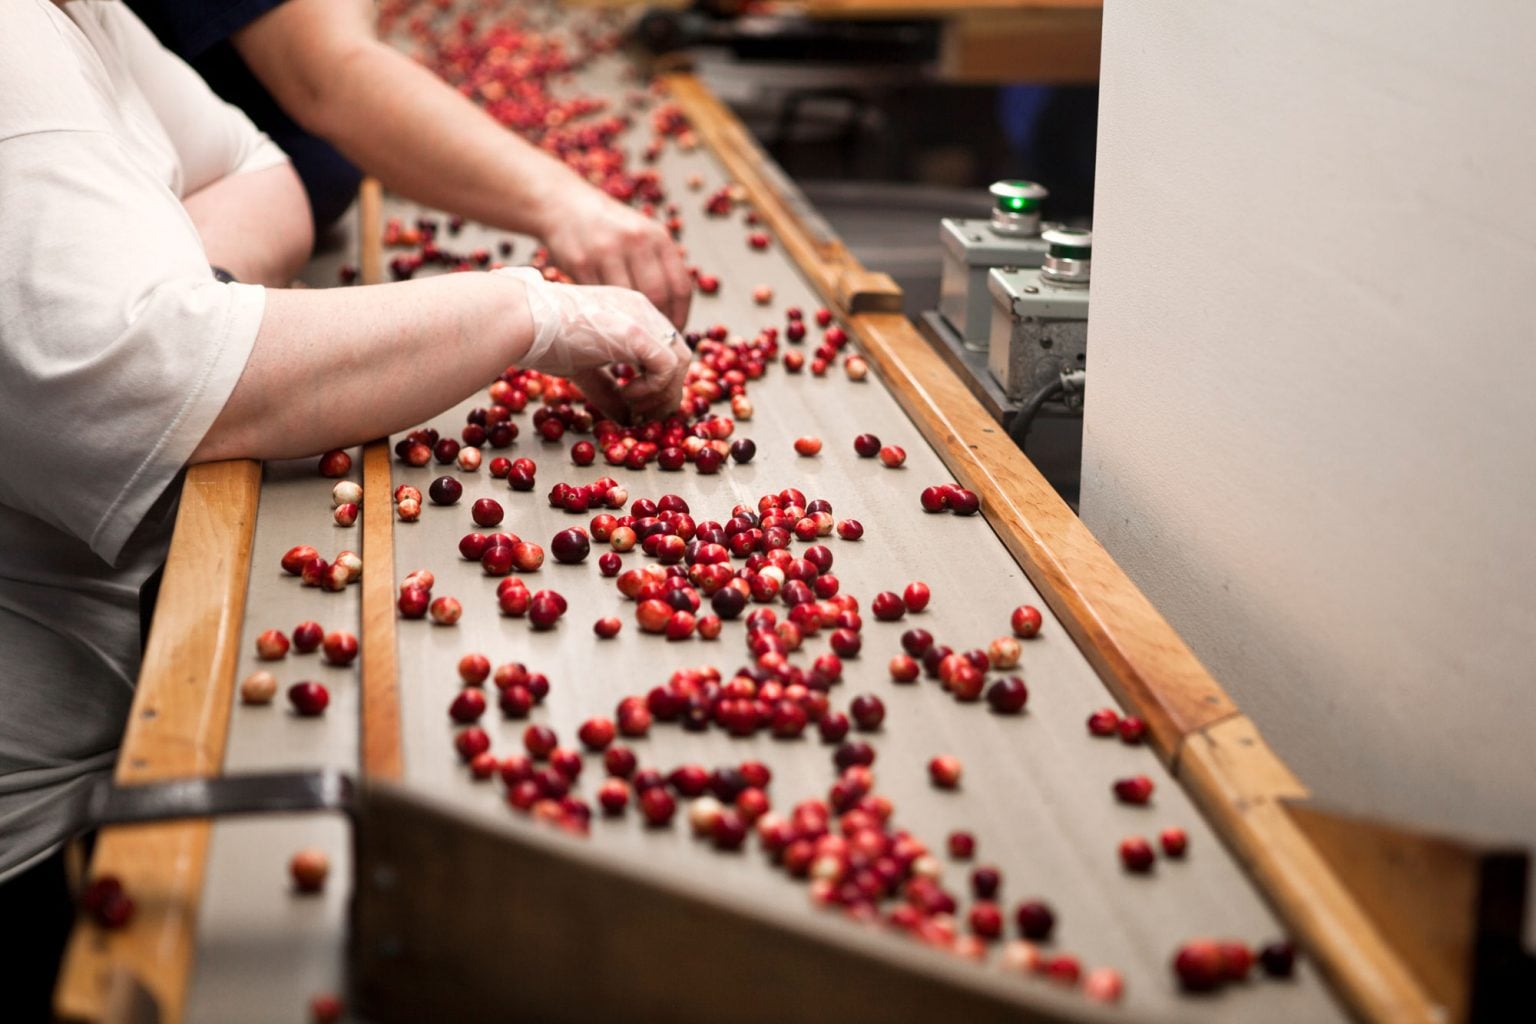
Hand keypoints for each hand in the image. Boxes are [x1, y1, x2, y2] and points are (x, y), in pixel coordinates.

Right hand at [497, 268, 690, 419]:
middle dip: (667, 392)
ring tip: (631, 405)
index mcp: (631, 312)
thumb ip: (609, 391)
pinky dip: (654, 389)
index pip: (665, 348)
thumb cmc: (541, 338)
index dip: (659, 382)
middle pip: (680, 355)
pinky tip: (626, 394)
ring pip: (681, 362)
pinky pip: (668, 366)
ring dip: (661, 394)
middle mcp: (642, 309)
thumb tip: (628, 421)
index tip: (638, 405)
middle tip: (644, 415)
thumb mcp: (584, 368)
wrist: (521, 318)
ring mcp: (641, 317)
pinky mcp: (636, 332)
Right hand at [536, 186, 692, 329]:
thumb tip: (675, 312)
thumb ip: (659, 265)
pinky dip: (604, 314)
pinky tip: (606, 321)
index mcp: (658, 237)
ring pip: (626, 301)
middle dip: (657, 326)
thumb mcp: (642, 235)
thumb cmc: (609, 228)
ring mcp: (607, 251)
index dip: (681, 316)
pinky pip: (598, 298)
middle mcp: (636, 241)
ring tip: (631, 336)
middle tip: (653, 343)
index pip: (681, 287)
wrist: (563, 204)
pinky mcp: (581, 262)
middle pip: (657, 297)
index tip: (674, 335)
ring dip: (630, 324)